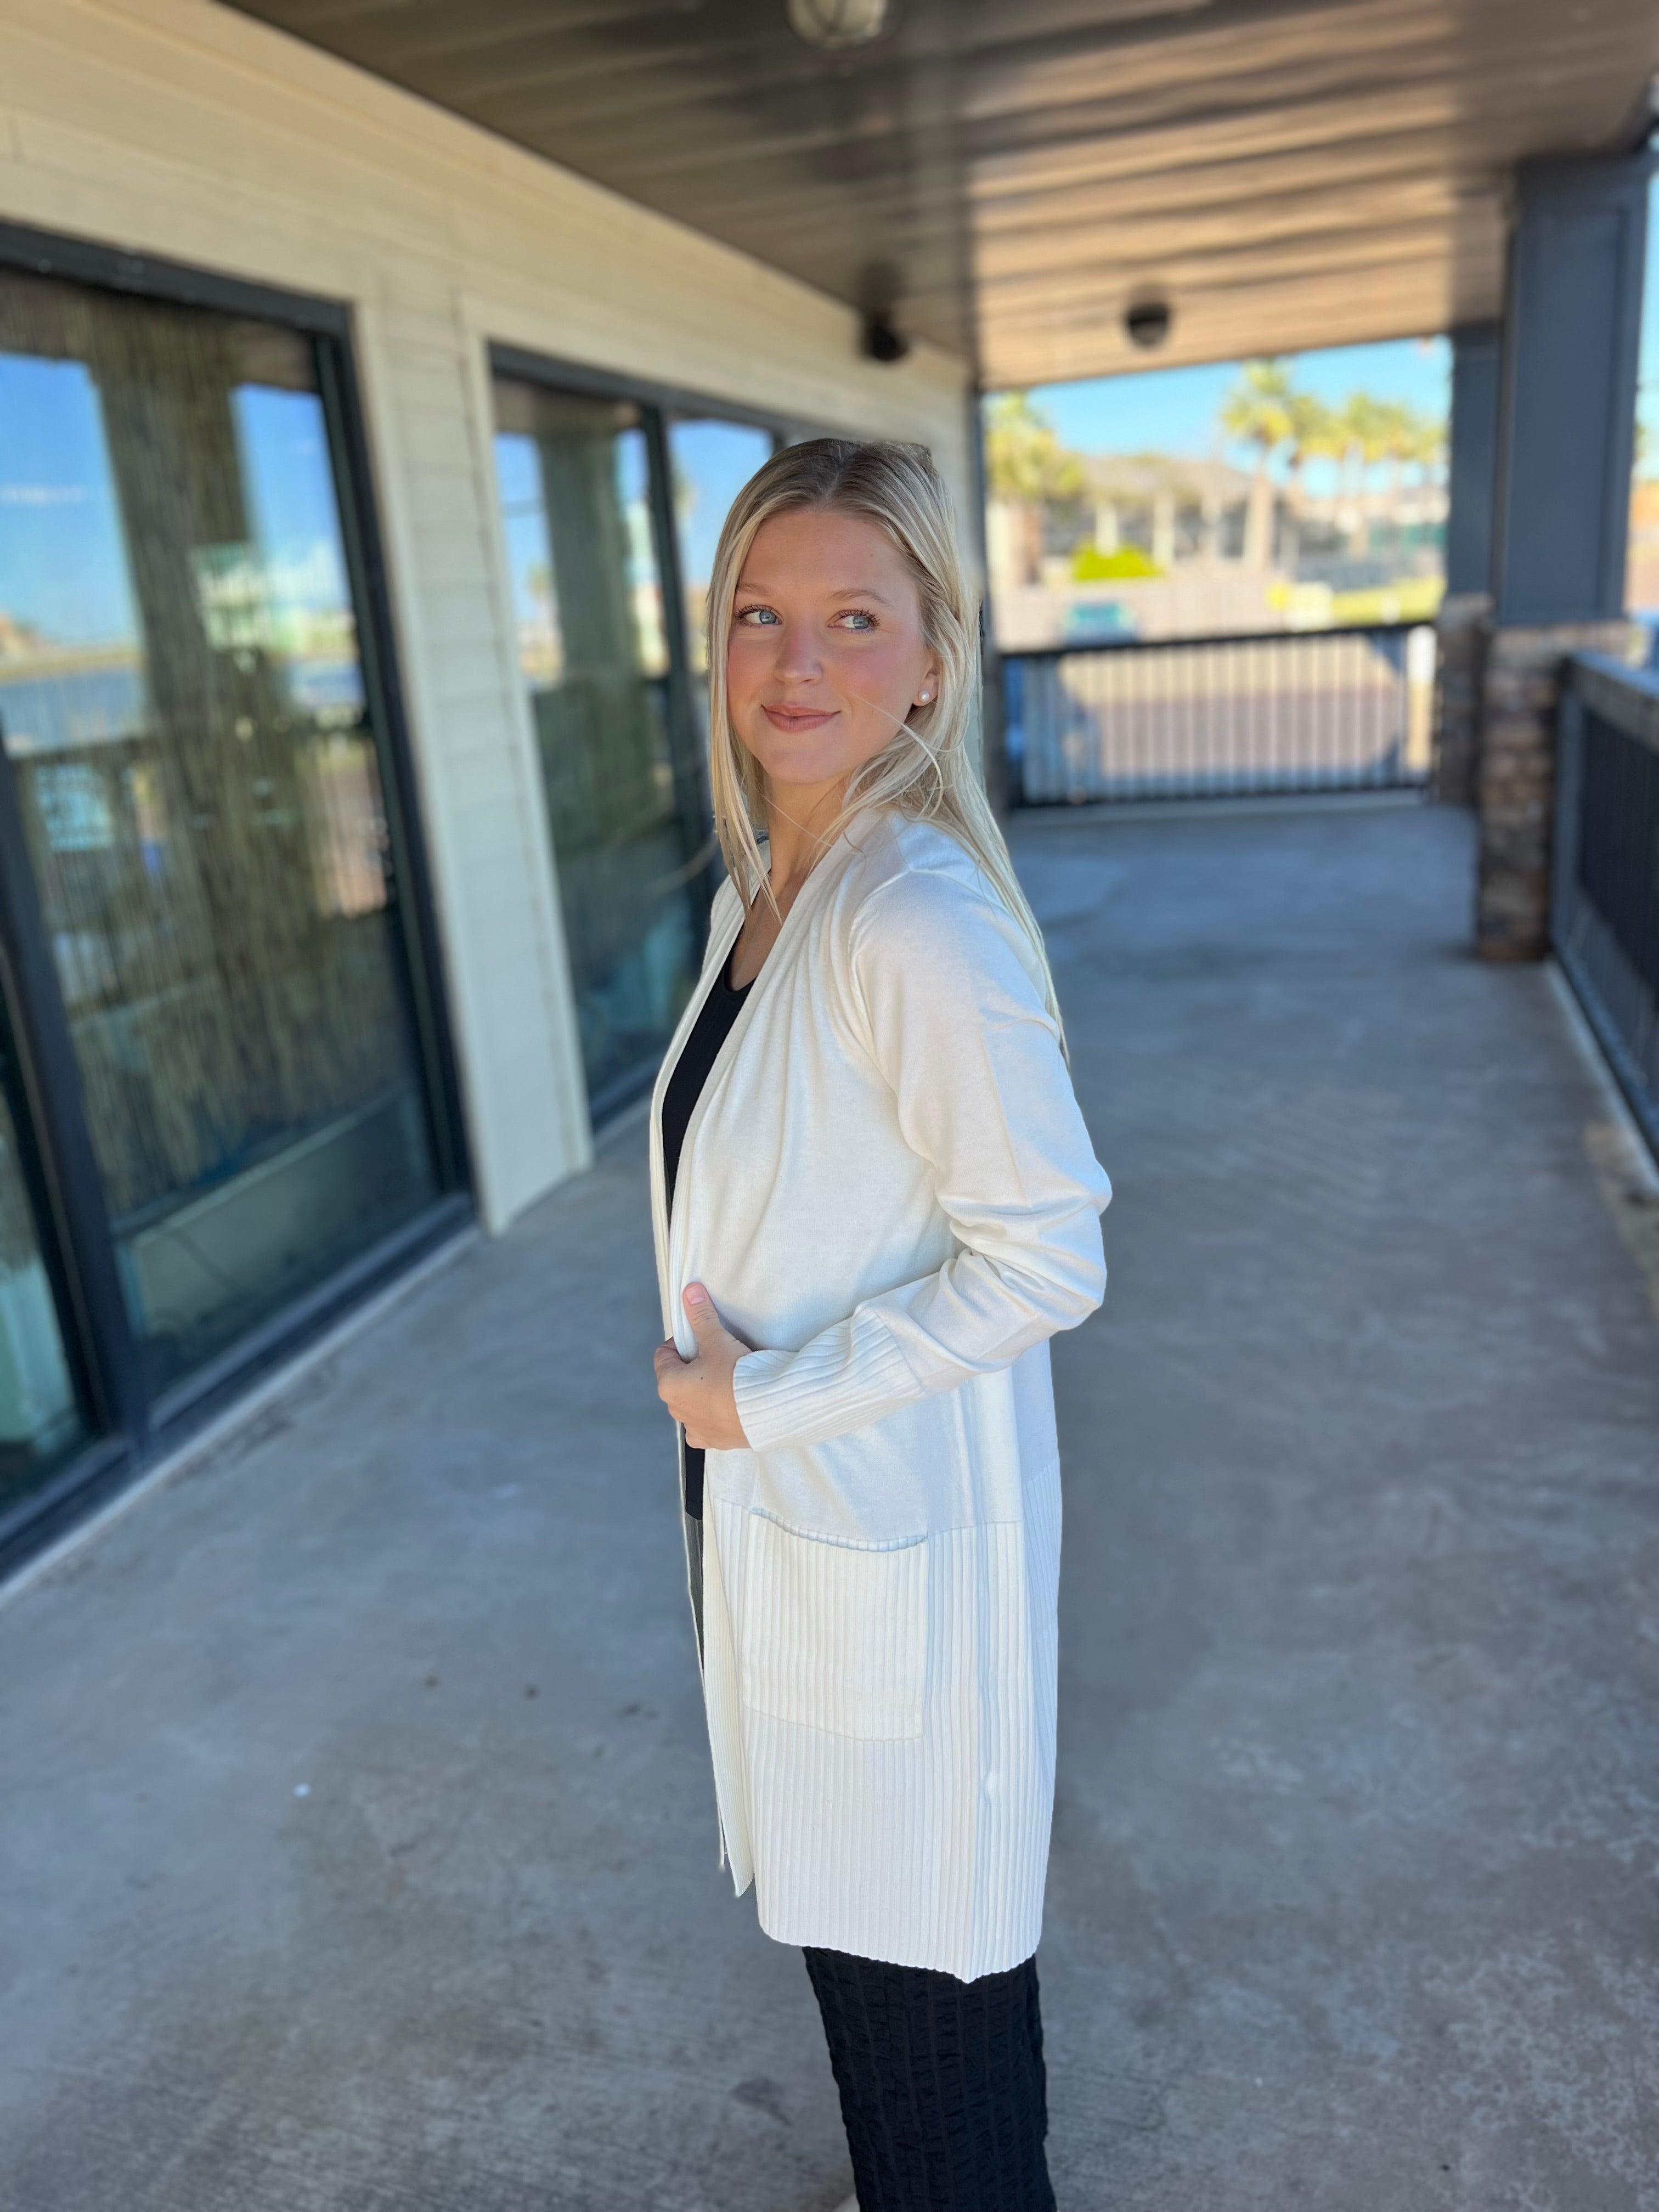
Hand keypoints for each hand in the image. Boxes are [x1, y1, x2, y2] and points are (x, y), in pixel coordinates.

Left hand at [653, 1283, 751, 1449]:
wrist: (768, 1409)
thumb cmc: (737, 1375)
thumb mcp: (718, 1340)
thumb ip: (701, 1316)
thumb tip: (690, 1291)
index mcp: (669, 1384)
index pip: (664, 1355)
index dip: (682, 1343)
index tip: (702, 1339)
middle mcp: (676, 1410)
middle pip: (677, 1379)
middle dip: (692, 1367)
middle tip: (718, 1358)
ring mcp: (695, 1428)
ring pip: (691, 1403)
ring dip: (701, 1392)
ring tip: (727, 1381)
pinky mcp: (714, 1441)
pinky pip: (705, 1425)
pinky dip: (712, 1415)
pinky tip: (728, 1406)